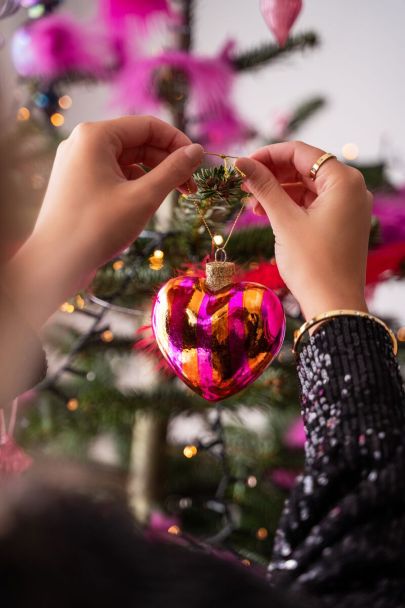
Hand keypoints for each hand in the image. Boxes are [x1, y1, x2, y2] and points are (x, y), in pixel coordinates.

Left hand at [5, 115, 203, 327]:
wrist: (54, 264)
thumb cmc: (97, 228)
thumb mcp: (143, 197)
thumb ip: (173, 170)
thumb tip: (197, 151)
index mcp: (95, 136)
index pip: (148, 126)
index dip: (178, 142)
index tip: (199, 164)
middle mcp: (83, 143)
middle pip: (138, 142)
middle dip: (167, 162)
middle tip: (191, 188)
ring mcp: (78, 164)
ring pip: (127, 161)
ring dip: (153, 176)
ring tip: (173, 198)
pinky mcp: (77, 184)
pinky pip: (113, 176)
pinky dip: (134, 186)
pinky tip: (145, 206)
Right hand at [236, 141, 371, 320]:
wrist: (333, 304)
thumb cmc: (313, 263)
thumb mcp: (284, 220)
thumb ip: (264, 187)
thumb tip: (242, 163)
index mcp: (343, 181)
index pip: (301, 153)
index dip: (268, 155)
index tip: (243, 164)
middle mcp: (351, 188)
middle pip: (305, 168)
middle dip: (272, 174)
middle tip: (244, 184)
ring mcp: (348, 207)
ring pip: (307, 187)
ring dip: (278, 191)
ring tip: (251, 203)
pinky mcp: (341, 223)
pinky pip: (313, 204)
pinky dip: (290, 205)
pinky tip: (266, 212)